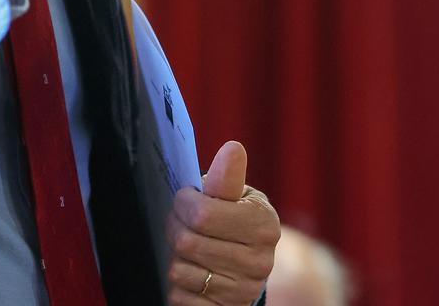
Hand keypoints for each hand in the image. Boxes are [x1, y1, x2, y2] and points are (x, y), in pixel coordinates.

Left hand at [165, 141, 279, 304]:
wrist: (244, 265)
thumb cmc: (232, 220)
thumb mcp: (234, 197)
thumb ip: (227, 178)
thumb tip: (233, 148)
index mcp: (264, 225)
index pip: (203, 215)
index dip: (183, 203)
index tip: (185, 199)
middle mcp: (260, 262)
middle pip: (188, 243)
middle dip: (174, 228)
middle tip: (180, 223)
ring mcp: (243, 292)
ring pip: (180, 271)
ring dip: (174, 258)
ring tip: (186, 248)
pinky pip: (180, 299)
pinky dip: (177, 286)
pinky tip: (190, 274)